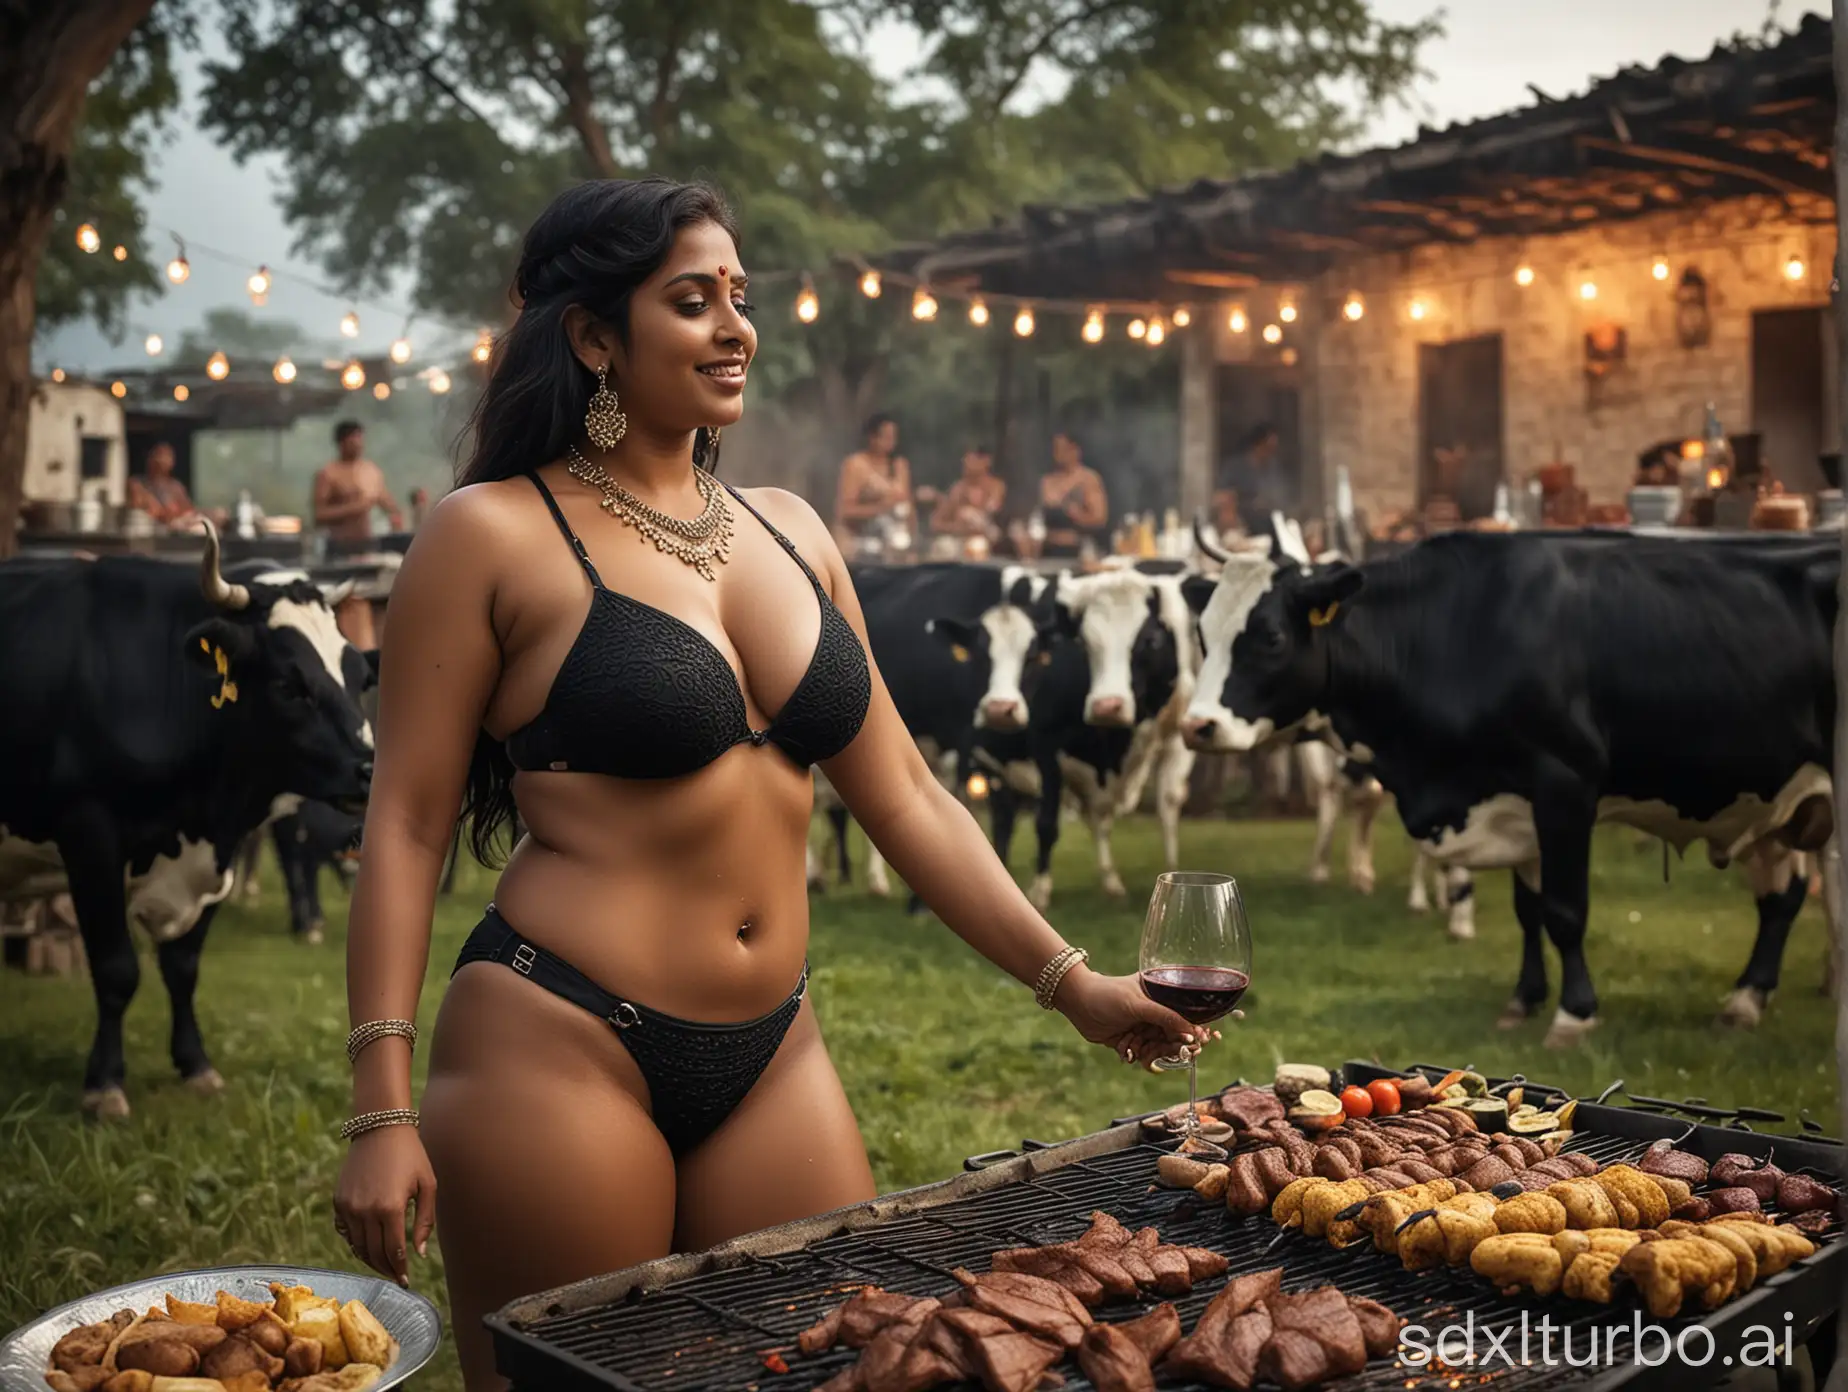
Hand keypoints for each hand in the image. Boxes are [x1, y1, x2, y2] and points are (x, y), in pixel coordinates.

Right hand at [332, 1125, 436, 1285]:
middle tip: (395, 1277)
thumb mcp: (428, 1185)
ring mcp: (349, 1207)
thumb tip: (418, 1254)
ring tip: (383, 1264)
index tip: (405, 1281)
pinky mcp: (339, 1201)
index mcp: (390, 1208)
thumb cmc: (411, 1155)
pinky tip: (366, 1245)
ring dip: (370, 1259)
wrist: (381, 1128)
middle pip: (374, 1254)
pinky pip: (344, 1232)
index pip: (393, 1251)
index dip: (400, 1270)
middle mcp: (366, 1211)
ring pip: (357, 1246)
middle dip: (386, 1269)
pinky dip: (355, 1243)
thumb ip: (425, 1221)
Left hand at [1053, 965, 1214, 1069]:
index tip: (1199, 1042)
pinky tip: (1127, 1052)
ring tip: (1139, 1050)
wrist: (1077, 1003)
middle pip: (1174, 1035)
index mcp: (1160, 996)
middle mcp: (1154, 1012)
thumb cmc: (1108, 995)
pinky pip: (1142, 1055)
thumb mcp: (1139, 1004)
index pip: (1184, 1015)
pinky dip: (1136, 1056)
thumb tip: (1191, 1032)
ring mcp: (1143, 1027)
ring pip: (1158, 1048)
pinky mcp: (1131, 1041)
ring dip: (1151, 1053)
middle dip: (1171, 1046)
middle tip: (1166, 1052)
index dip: (1193, 1029)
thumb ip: (1165, 1016)